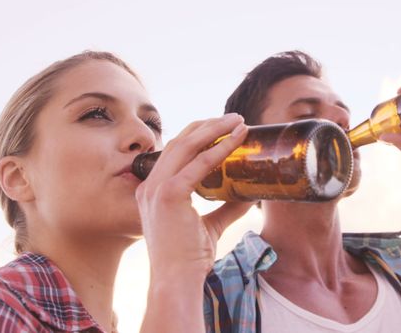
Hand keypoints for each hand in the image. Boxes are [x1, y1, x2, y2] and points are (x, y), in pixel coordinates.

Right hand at [135, 114, 252, 278]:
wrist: (176, 281)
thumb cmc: (188, 259)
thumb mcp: (209, 226)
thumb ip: (226, 207)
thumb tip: (250, 194)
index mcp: (153, 190)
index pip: (175, 152)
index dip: (198, 135)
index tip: (222, 128)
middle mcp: (150, 185)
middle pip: (180, 142)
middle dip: (208, 125)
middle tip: (234, 118)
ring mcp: (157, 188)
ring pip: (187, 145)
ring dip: (215, 129)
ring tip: (238, 121)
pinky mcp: (169, 195)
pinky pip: (199, 164)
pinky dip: (220, 149)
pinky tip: (236, 140)